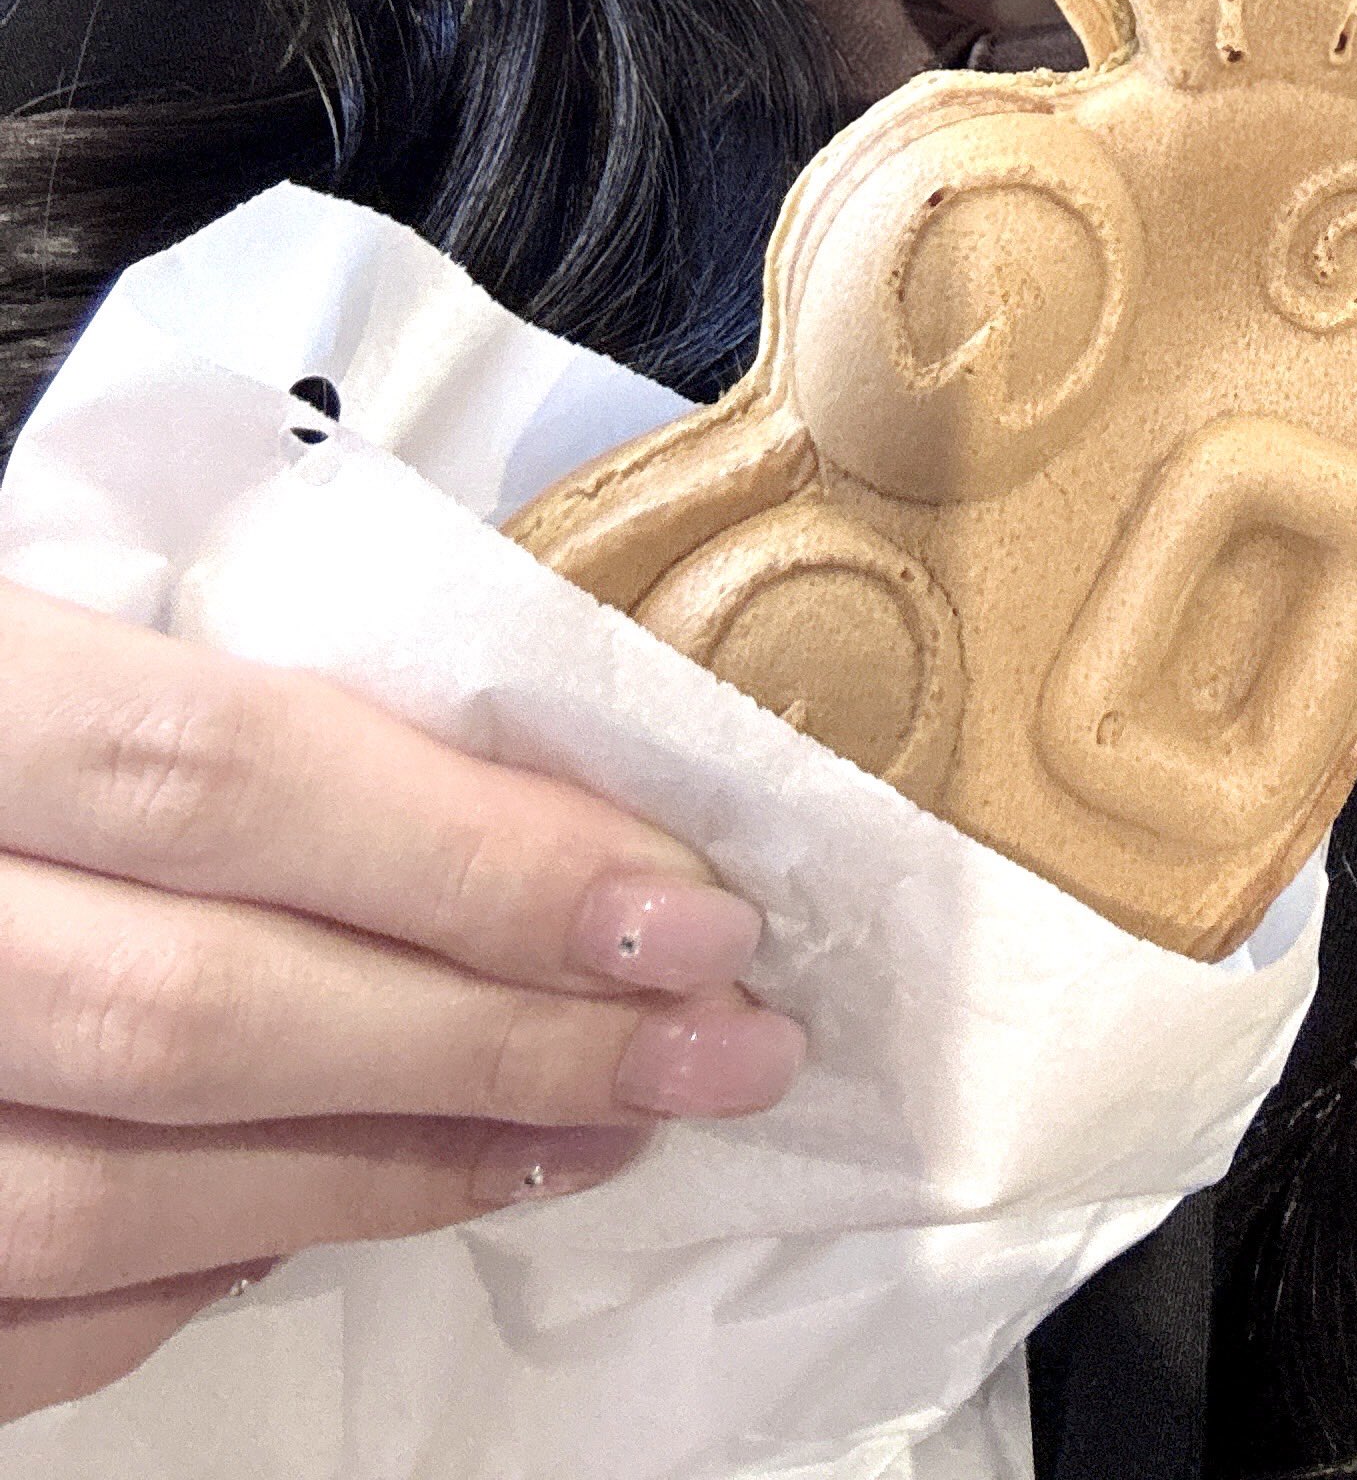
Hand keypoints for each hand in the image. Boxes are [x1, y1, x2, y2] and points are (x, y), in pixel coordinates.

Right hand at [0, 579, 806, 1420]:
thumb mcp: (18, 600)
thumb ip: (185, 672)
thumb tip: (512, 775)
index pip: (227, 775)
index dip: (473, 855)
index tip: (694, 906)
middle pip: (205, 1010)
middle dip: (497, 1038)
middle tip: (719, 1044)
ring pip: (124, 1199)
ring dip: (392, 1173)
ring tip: (594, 1126)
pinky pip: (22, 1323)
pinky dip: (195, 1281)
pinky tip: (334, 1213)